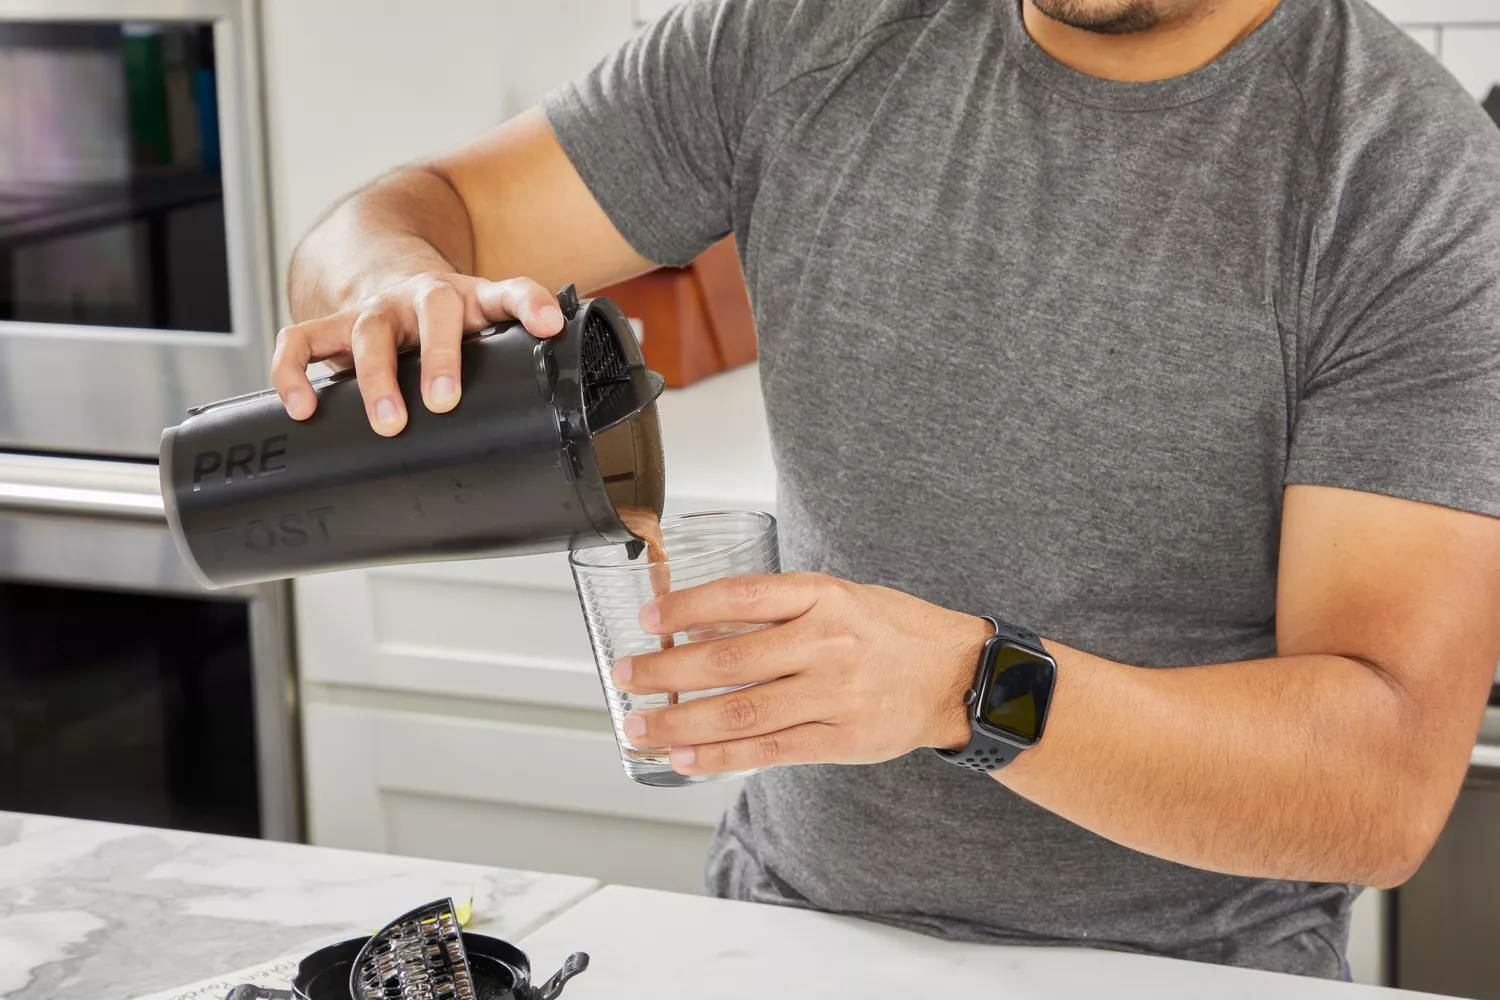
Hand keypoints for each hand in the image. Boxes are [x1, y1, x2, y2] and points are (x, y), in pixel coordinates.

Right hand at [271, 273, 565, 435]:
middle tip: (443, 401)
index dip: (529, 303)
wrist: (385, 273)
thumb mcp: (485, 328)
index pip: (508, 290)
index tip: (548, 324)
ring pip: (368, 331)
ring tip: (388, 423)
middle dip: (439, 357)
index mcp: (471, 297)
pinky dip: (295, 372)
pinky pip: (301, 341)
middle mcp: (421, 297)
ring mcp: (375, 310)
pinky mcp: (331, 325)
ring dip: (376, 377)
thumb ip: (518, 359)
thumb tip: (563, 413)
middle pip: (433, 311)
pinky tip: (302, 409)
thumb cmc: (447, 322)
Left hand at [612, 573, 995, 775]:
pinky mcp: (841, 739)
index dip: (686, 607)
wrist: (957, 675)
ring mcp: (834, 695)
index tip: (648, 619)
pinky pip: (769, 751)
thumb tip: (699, 630)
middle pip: (730, 660)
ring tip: (640, 723)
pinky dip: (720, 757)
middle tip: (625, 674)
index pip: (741, 596)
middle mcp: (826, 643)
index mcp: (823, 596)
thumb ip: (776, 612)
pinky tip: (685, 758)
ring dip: (681, 722)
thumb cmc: (890, 630)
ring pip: (742, 712)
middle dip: (666, 670)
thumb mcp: (838, 597)